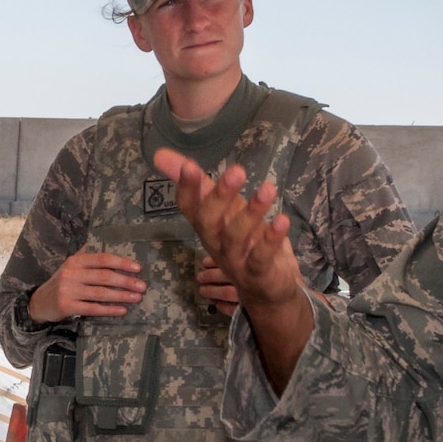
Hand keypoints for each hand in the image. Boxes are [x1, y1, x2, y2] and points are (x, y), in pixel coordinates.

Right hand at [27, 248, 145, 322]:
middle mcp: (71, 274)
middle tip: (142, 286)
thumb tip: (111, 243)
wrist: (39, 303)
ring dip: (121, 296)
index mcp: (75, 261)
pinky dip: (109, 310)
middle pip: (104, 276)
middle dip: (126, 281)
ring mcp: (68, 290)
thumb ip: (87, 256)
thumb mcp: (71, 266)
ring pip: (100, 293)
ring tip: (137, 298)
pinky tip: (122, 310)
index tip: (138, 268)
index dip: (121, 263)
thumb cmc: (62, 283)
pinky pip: (92, 308)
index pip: (102, 259)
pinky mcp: (67, 307)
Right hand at [152, 148, 313, 388]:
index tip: (190, 165)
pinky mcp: (258, 272)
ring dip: (252, 212)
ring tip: (268, 188)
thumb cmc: (242, 241)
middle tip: (236, 170)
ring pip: (236, 237)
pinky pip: (261, 256)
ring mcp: (235, 260)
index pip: (188, 206)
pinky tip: (281, 220)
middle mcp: (214, 243)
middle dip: (220, 196)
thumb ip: (196, 183)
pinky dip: (271, 239)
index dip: (186, 188)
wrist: (266, 288)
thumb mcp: (222, 207)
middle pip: (208, 221)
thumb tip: (160, 154)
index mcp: (205, 225)